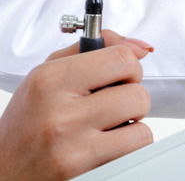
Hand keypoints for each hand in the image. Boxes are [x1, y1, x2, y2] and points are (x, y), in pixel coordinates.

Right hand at [0, 31, 153, 179]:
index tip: (120, 76)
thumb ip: (93, 50)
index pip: (122, 58)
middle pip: (137, 94)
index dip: (130, 67)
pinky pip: (133, 153)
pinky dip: (127, 150)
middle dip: (132, 100)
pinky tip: (103, 147)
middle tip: (111, 107)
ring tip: (106, 129)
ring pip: (141, 128)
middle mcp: (58, 113)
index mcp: (49, 80)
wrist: (5, 170)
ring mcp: (70, 145)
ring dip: (131, 128)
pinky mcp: (82, 170)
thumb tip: (141, 47)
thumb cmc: (30, 123)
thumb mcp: (48, 76)